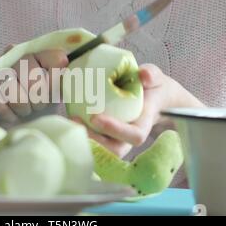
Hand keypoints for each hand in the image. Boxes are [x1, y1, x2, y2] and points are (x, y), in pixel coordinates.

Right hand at [0, 45, 68, 122]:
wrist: (15, 121)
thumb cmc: (37, 103)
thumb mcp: (55, 92)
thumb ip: (65, 80)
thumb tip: (69, 69)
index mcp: (37, 52)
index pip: (53, 58)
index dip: (55, 80)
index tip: (54, 93)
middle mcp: (14, 54)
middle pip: (32, 75)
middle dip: (38, 98)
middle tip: (37, 106)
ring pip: (13, 89)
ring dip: (23, 107)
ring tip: (25, 110)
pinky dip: (8, 113)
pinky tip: (11, 115)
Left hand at [71, 63, 204, 157]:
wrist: (155, 99)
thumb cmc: (154, 88)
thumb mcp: (156, 77)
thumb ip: (152, 75)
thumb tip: (142, 75)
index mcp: (144, 123)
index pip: (134, 135)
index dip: (116, 129)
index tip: (95, 117)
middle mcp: (130, 137)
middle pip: (115, 150)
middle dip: (95, 140)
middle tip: (75, 121)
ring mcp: (119, 140)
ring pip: (103, 151)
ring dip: (85, 140)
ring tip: (69, 122)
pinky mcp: (108, 138)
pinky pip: (95, 144)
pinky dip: (82, 137)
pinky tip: (68, 122)